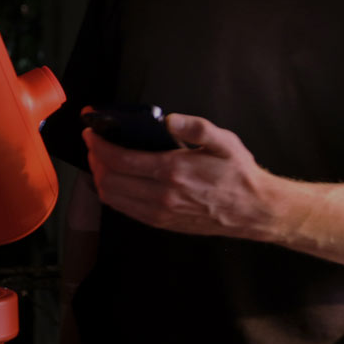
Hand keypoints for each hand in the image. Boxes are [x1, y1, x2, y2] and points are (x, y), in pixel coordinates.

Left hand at [82, 112, 297, 241]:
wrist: (253, 210)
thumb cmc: (239, 175)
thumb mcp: (224, 141)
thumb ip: (196, 126)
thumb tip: (169, 119)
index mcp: (173, 171)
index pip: (120, 159)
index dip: (98, 145)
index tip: (91, 132)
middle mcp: (162, 195)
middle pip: (109, 180)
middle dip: (95, 160)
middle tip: (95, 145)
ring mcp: (160, 213)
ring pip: (113, 198)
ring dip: (101, 178)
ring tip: (102, 161)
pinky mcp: (162, 223)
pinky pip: (126, 211)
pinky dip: (113, 195)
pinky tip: (117, 181)